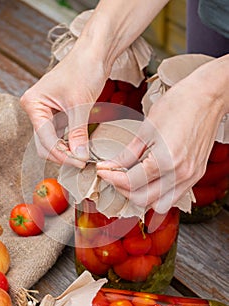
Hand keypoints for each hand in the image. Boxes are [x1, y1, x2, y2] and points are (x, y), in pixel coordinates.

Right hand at [20, 43, 107, 166]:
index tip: (80, 162)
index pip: (46, 139)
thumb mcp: (80, 104)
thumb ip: (78, 133)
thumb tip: (79, 156)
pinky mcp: (57, 114)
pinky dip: (70, 142)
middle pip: (45, 143)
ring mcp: (46, 112)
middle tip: (82, 162)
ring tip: (83, 156)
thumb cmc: (84, 69)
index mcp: (34, 104)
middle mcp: (36, 109)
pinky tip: (81, 147)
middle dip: (62, 154)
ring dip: (67, 150)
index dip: (63, 154)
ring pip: (52, 141)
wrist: (93, 54)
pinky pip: (60, 134)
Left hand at [97, 57, 227, 212]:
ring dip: (141, 196)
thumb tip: (110, 166)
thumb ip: (128, 153)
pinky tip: (149, 180)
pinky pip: (173, 196)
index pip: (130, 182)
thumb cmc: (179, 104)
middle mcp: (180, 174)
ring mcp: (190, 177)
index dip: (111, 178)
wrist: (207, 96)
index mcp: (165, 161)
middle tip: (114, 175)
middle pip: (142, 199)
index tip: (103, 171)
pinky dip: (158, 194)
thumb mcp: (146, 129)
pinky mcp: (196, 175)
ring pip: (159, 204)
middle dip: (123, 189)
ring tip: (131, 180)